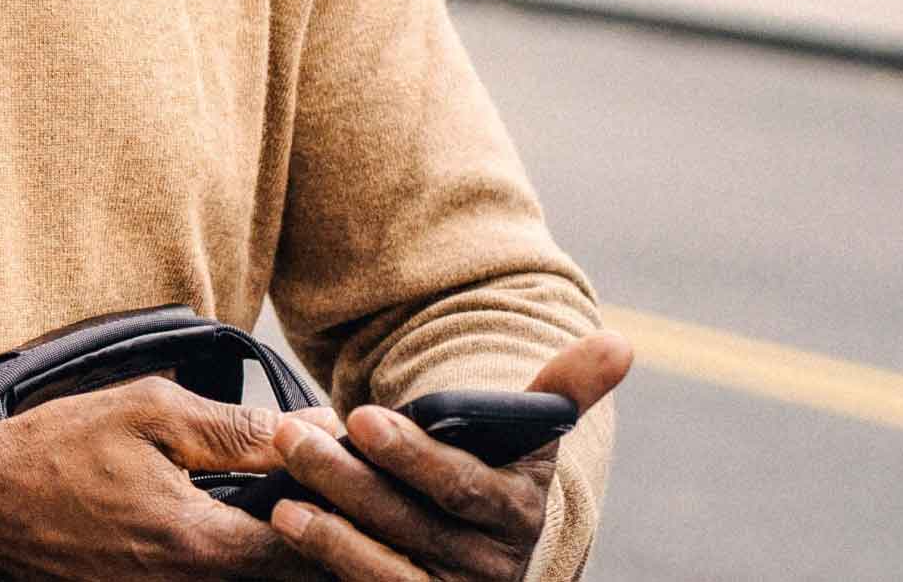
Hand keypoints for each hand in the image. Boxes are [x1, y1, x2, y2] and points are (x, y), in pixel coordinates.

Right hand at [0, 374, 324, 580]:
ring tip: (307, 509)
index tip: (361, 482)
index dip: (348, 514)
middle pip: (292, 579)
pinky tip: (252, 529)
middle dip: (328, 540)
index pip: (311, 549)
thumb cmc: (56, 453)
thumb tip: (314, 431)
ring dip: (290, 555)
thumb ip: (238, 429)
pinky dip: (245, 562)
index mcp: (200, 546)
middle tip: (346, 496)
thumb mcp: (150, 413)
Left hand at [262, 332, 633, 580]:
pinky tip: (290, 523)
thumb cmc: (494, 475)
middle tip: (291, 436)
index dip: (412, 454)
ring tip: (282, 489)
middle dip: (348, 478)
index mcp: (519, 511)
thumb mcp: (529, 438)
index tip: (362, 416)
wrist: (483, 552)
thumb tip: (620, 343)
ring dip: (327, 528)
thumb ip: (562, 389)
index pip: (462, 486)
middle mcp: (491, 564)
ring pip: (384, 565)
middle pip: (411, 523)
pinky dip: (327, 560)